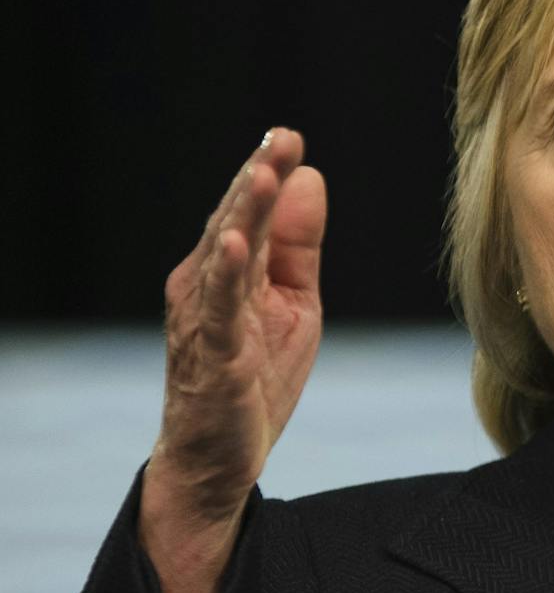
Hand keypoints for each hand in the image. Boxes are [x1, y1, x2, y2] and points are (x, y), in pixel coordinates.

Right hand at [140, 128, 326, 592]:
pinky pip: (218, 309)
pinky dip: (228, 275)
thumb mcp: (294, 305)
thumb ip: (299, 248)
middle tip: (282, 138)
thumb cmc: (254, 377)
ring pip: (224, 255)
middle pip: (236, 221)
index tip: (291, 136)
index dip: (270, 172)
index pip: (253, 211)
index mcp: (234, 269)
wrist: (220, 456)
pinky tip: (239, 246)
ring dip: (243, 214)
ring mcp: (204, 317)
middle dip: (259, 178)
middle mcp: (208, 282)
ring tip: (263, 175)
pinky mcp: (211, 354)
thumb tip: (310, 180)